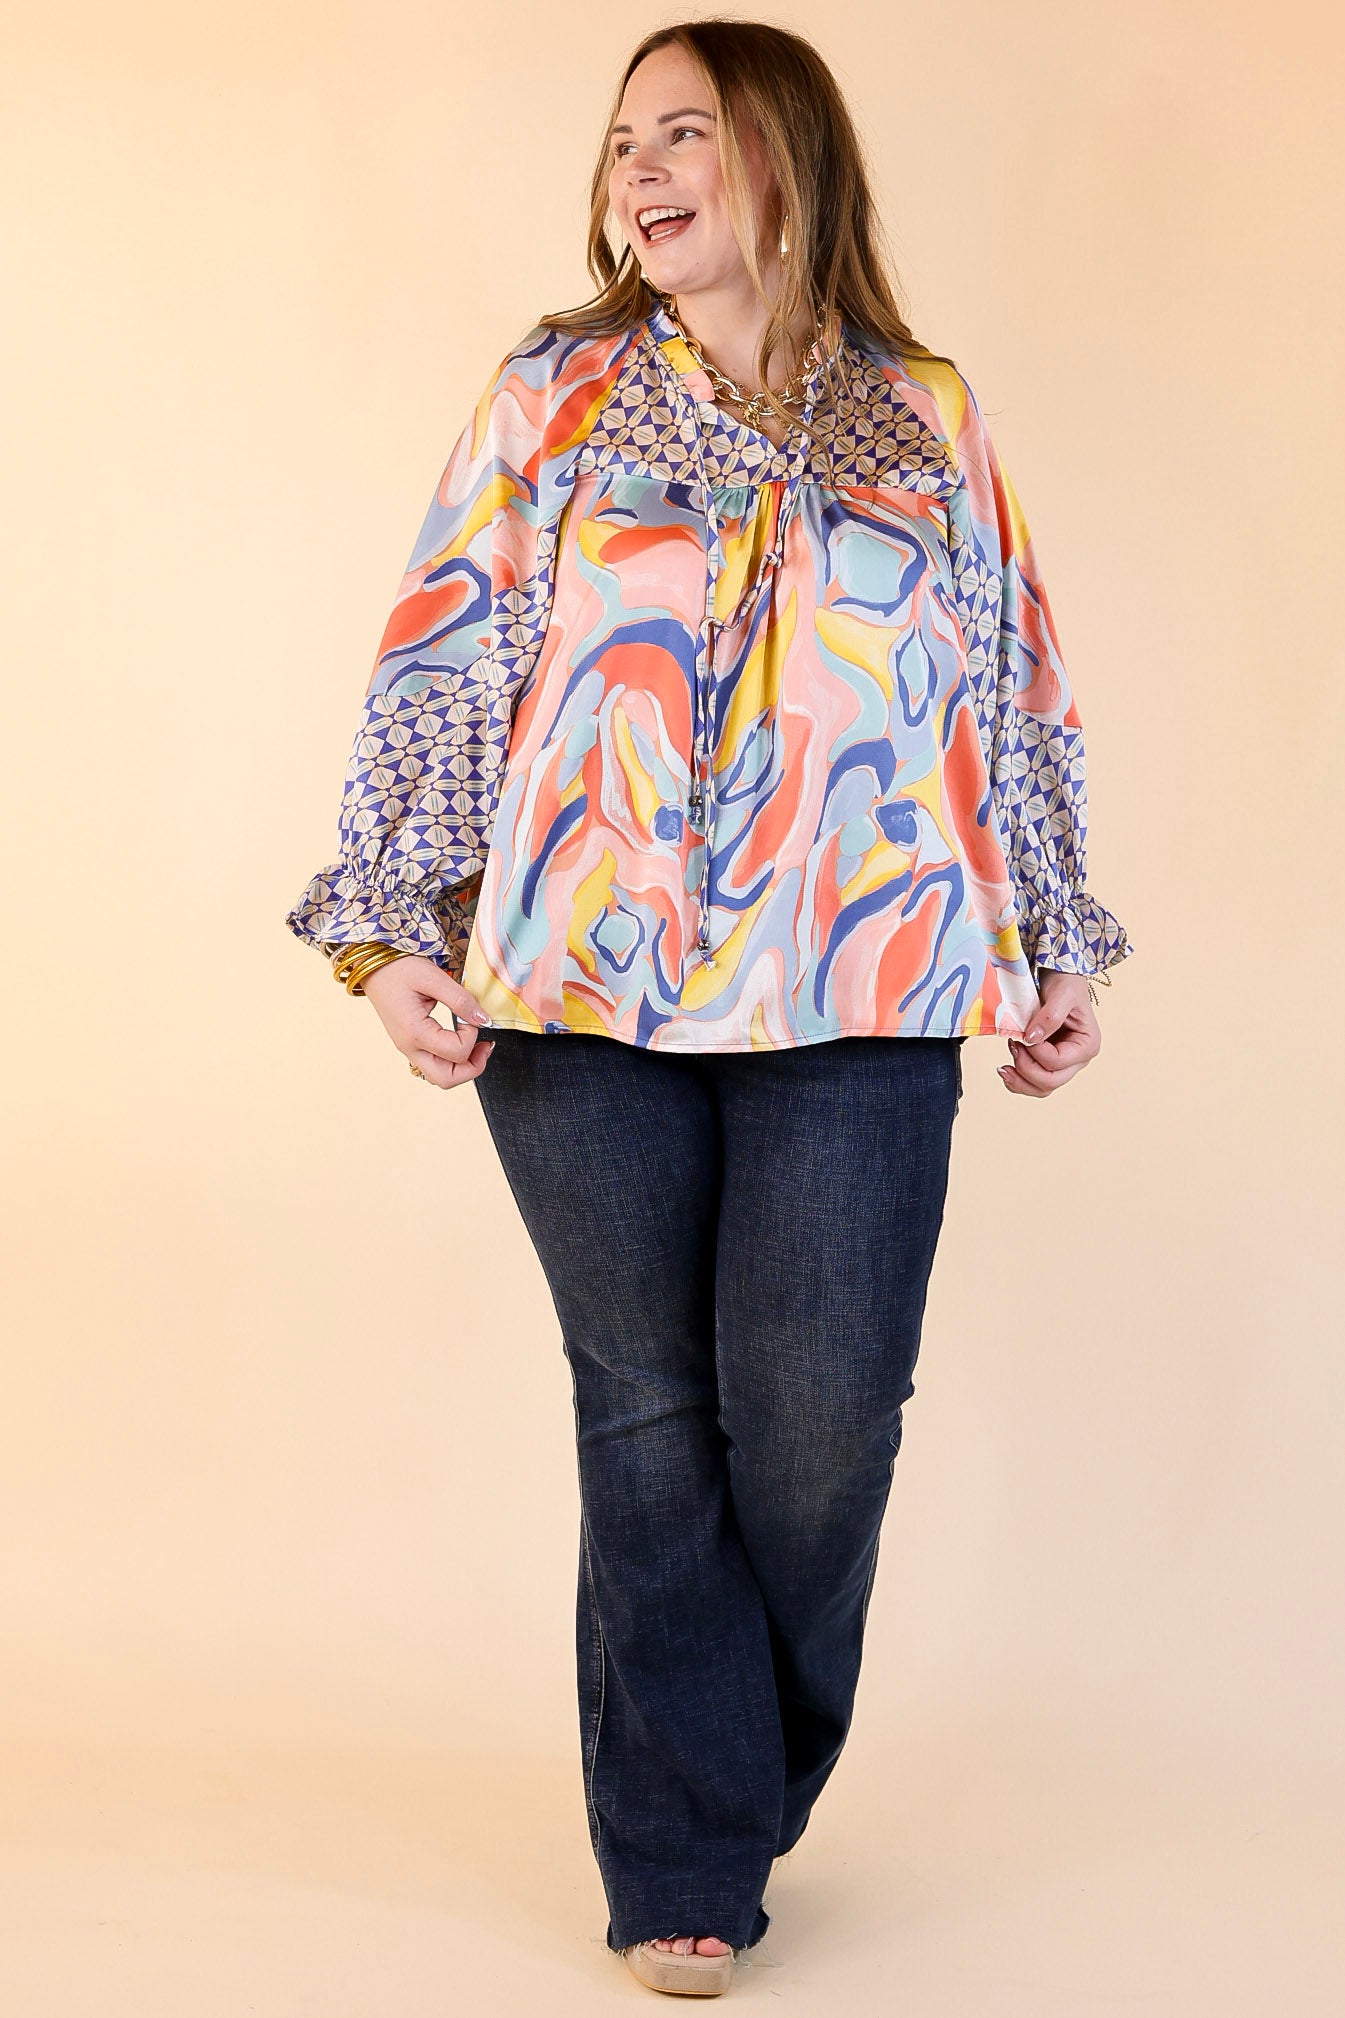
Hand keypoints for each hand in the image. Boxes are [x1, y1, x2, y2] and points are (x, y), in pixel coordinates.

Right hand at [361, 956, 495, 1088]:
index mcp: (415, 1032)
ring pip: (440, 1076)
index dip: (472, 1035)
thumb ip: (460, 1000)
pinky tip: (459, 1041)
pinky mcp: (410, 1043)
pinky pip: (433, 1064)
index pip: (456, 1052)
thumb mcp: (433, 978)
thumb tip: (484, 1020)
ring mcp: (407, 1048)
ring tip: (475, 1046)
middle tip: (485, 1047)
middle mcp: (409, 1047)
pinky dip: (451, 1060)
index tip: (471, 1015)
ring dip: (462, 1067)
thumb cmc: (398, 969)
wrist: (373, 966)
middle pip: (446, 1079)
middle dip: (472, 1068)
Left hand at [997, 970, 1100, 1097]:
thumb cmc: (1066, 984)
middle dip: (1025, 1068)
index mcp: (1087, 1045)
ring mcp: (1063, 1064)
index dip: (1035, 1051)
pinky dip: (1017, 1082)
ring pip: (1042, 1088)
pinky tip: (1006, 1070)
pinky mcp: (1048, 1064)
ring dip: (1019, 1081)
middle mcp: (1078, 1060)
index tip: (1023, 1033)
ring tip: (1003, 1067)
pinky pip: (1033, 1083)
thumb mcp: (1061, 995)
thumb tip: (1031, 1039)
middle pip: (1050, 1082)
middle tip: (1012, 1045)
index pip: (1056, 1062)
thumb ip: (1049, 1017)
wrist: (1060, 978)